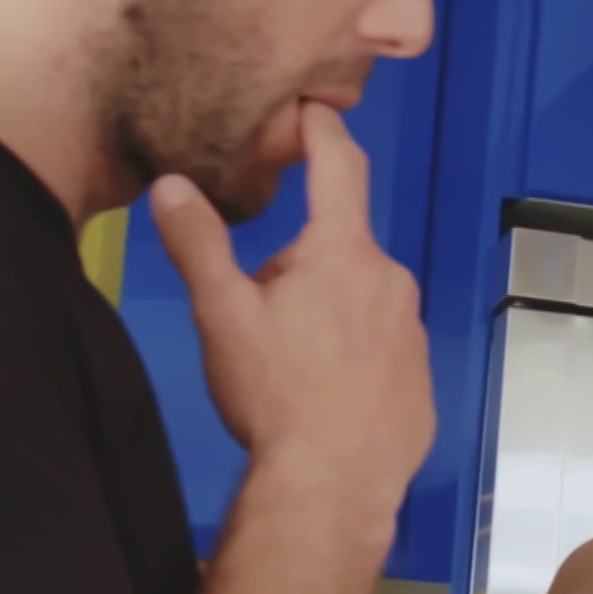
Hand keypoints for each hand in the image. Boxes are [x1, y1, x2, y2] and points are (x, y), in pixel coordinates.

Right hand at [153, 103, 432, 529]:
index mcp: (343, 253)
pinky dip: (353, 358)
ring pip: (359, 298)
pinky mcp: (422, 378)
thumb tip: (170, 184)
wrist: (334, 486)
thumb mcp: (222, 315)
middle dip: (300, 263)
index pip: (339, 166)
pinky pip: (381, 348)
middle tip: (260, 314)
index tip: (309, 108)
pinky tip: (325, 397)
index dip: (321, 129)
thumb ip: (197, 244)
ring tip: (290, 366)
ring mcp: (413, 330)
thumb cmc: (275, 394)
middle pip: (337, 246)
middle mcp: (391, 279)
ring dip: (326, 312)